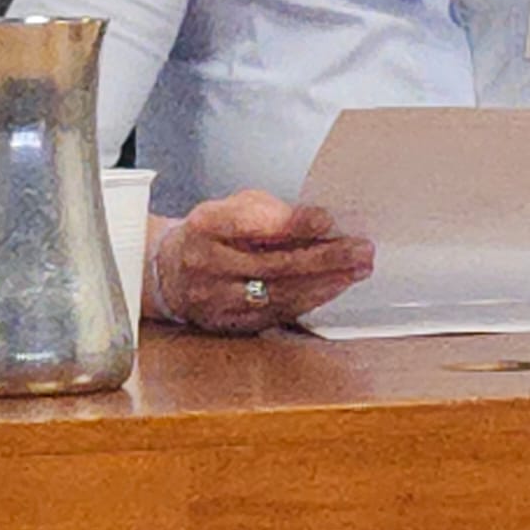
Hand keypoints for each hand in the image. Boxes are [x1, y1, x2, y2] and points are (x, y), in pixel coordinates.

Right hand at [146, 190, 373, 333]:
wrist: (170, 272)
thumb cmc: (211, 233)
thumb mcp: (231, 206)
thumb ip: (268, 211)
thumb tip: (317, 222)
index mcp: (206, 225)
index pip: (251, 223)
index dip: (291, 223)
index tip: (327, 219)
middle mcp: (207, 265)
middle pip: (273, 263)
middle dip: (324, 257)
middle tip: (360, 249)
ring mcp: (215, 299)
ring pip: (278, 293)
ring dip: (324, 282)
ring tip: (357, 270)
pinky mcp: (227, 324)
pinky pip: (275, 314)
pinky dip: (308, 300)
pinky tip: (332, 288)